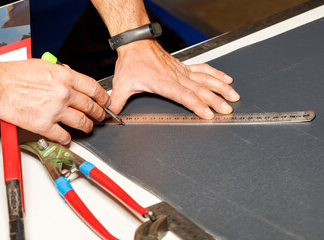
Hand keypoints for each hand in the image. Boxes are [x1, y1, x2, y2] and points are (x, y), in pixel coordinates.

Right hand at [0, 59, 109, 143]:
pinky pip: (63, 135)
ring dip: (87, 127)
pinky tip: (67, 137)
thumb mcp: (46, 66)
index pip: (94, 89)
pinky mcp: (44, 124)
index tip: (105, 102)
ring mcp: (55, 110)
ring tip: (88, 128)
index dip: (103, 98)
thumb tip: (73, 81)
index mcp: (66, 77)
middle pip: (91, 107)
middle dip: (99, 114)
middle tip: (100, 117)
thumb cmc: (16, 74)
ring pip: (81, 122)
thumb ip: (63, 74)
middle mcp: (64, 93)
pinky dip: (67, 138)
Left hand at [109, 40, 239, 117]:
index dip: (197, 105)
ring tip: (233, 95)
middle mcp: (176, 76)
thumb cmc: (131, 63)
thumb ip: (117, 101)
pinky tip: (226, 79)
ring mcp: (182, 71)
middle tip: (228, 109)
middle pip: (200, 89)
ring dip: (220, 87)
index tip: (209, 113)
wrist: (136, 43)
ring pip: (205, 78)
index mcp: (164, 83)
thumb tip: (110, 115)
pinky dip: (216, 74)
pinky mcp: (183, 66)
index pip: (184, 96)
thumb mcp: (122, 84)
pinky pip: (203, 69)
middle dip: (215, 100)